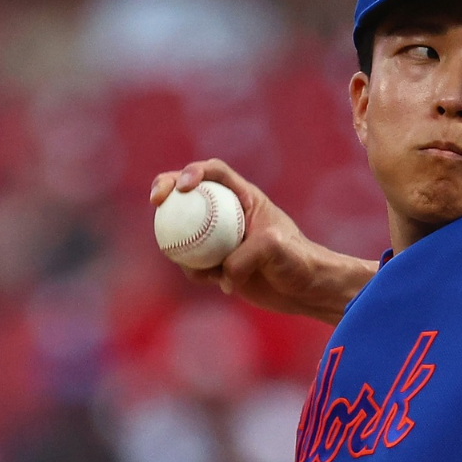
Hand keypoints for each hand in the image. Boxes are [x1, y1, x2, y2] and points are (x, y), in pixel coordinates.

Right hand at [149, 159, 374, 322]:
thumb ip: (245, 254)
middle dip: (165, 188)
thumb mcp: (275, 248)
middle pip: (187, 193)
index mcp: (245, 197)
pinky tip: (217, 282)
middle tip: (156, 201)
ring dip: (179, 243)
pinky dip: (195, 271)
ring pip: (184, 231)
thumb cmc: (298, 260)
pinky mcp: (216, 262)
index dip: (193, 171)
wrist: (305, 289)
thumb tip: (221, 270)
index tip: (183, 186)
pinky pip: (192, 263)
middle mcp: (228, 213)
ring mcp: (219, 238)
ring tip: (203, 264)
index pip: (215, 172)